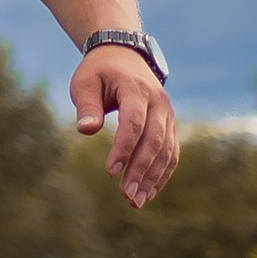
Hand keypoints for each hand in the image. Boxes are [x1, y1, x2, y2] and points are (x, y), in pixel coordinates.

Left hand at [72, 48, 177, 207]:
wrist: (124, 55)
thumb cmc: (99, 72)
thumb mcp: (85, 83)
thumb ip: (87, 107)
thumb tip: (86, 131)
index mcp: (137, 89)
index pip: (133, 122)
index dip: (124, 148)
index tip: (110, 171)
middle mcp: (159, 102)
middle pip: (153, 140)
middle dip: (140, 170)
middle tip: (126, 196)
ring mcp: (168, 115)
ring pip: (167, 151)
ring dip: (153, 178)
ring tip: (136, 202)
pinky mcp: (170, 126)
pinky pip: (171, 153)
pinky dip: (162, 174)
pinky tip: (149, 193)